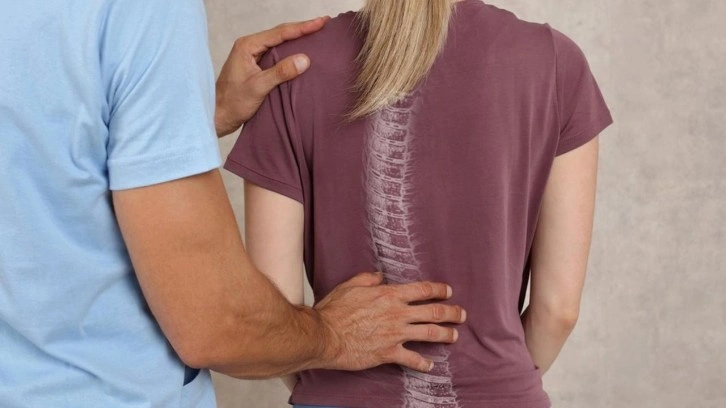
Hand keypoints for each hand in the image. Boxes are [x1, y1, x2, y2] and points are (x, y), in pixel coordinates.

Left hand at [215, 17, 328, 136]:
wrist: (218, 116)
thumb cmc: (233, 103)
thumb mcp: (258, 87)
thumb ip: (280, 72)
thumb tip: (304, 59)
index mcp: (247, 46)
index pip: (280, 33)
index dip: (303, 27)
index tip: (321, 22)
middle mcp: (249, 46)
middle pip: (280, 34)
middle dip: (302, 29)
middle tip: (324, 24)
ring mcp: (252, 56)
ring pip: (279, 44)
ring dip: (297, 40)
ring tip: (317, 34)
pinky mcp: (255, 66)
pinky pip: (276, 55)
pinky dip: (290, 52)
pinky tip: (302, 52)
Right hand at [314, 272, 466, 372]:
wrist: (325, 335)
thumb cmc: (334, 310)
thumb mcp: (350, 285)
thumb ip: (368, 279)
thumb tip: (379, 276)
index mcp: (390, 295)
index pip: (423, 290)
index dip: (439, 290)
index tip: (448, 291)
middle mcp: (397, 313)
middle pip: (434, 312)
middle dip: (452, 312)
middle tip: (461, 314)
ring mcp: (395, 334)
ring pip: (430, 333)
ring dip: (446, 334)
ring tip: (454, 336)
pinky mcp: (389, 353)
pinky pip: (412, 359)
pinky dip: (423, 363)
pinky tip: (430, 365)